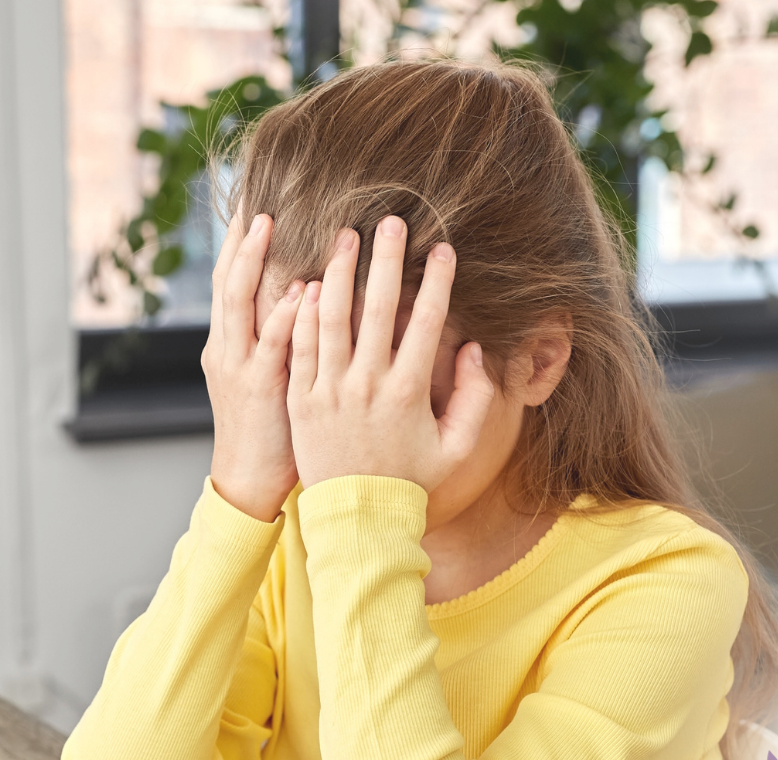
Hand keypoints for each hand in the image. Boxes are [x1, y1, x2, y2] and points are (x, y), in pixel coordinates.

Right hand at [204, 211, 304, 521]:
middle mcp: (226, 345)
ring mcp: (237, 365)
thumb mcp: (266, 375)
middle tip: (254, 195)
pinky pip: (270, 345)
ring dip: (254, 259)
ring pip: (238, 300)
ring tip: (266, 222)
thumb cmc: (271, 429)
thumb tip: (305, 290)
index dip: (239, 238)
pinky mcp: (258, 389)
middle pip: (227, 276)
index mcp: (229, 340)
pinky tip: (297, 290)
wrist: (248, 482)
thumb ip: (279, 335)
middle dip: (238, 236)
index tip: (254, 199)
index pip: (231, 277)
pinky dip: (281, 315)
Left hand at [288, 217, 494, 491]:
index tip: (443, 248)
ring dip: (340, 273)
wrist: (357, 520)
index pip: (426, 323)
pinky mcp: (301, 400)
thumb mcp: (457, 449)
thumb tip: (473, 349)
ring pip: (332, 319)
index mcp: (408, 392)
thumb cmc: (412, 483)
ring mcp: (330, 391)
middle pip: (378, 309)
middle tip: (391, 221)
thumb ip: (476, 399)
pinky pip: (301, 348)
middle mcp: (367, 385)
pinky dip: (305, 313)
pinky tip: (311, 282)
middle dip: (386, 260)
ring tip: (345, 236)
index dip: (437, 282)